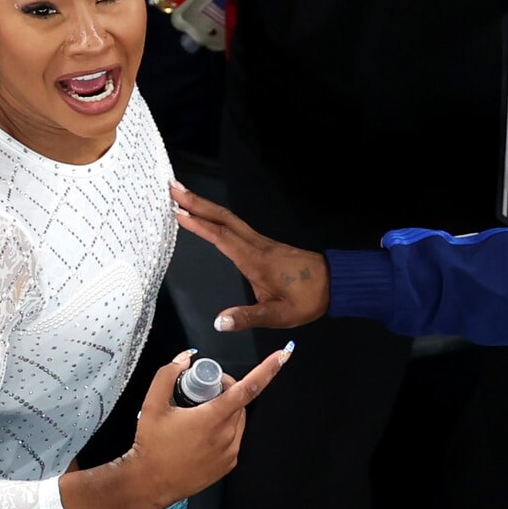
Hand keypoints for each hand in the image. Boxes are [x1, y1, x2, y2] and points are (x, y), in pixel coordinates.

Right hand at [115, 345, 291, 508]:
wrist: (150, 483)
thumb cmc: (152, 446)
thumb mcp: (152, 405)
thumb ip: (167, 375)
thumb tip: (185, 358)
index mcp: (213, 418)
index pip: (248, 388)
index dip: (267, 369)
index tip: (282, 355)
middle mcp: (227, 436)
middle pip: (239, 402)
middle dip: (226, 391)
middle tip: (203, 391)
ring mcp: (230, 452)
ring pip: (237, 420)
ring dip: (226, 411)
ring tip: (199, 414)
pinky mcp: (228, 464)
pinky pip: (234, 439)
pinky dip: (224, 430)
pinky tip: (201, 434)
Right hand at [170, 181, 329, 331]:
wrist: (335, 283)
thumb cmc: (307, 300)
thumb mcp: (278, 315)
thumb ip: (248, 317)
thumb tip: (219, 321)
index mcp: (255, 259)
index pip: (222, 237)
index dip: (198, 223)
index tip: (177, 210)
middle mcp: (256, 245)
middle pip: (223, 218)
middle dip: (197, 202)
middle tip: (172, 187)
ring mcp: (262, 242)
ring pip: (230, 219)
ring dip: (206, 206)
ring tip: (184, 197)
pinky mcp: (266, 245)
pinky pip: (236, 226)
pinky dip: (218, 217)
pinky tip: (210, 218)